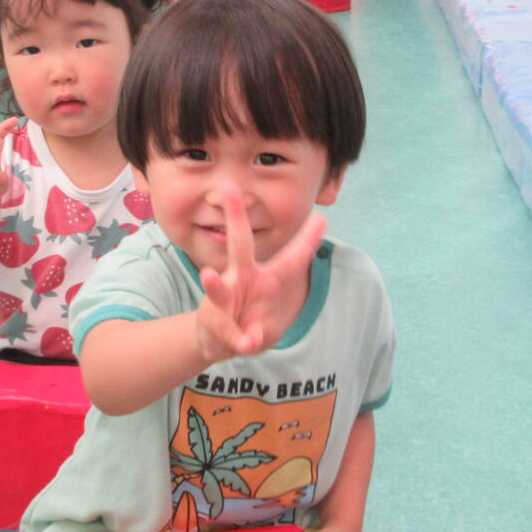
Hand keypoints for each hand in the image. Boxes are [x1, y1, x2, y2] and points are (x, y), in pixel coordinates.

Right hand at [193, 190, 327, 360]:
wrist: (219, 343)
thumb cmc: (250, 322)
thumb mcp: (272, 319)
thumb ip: (274, 311)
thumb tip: (258, 326)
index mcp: (268, 278)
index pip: (291, 257)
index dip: (307, 239)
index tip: (322, 217)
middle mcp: (244, 278)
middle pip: (239, 244)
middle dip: (235, 216)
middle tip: (227, 188)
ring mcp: (226, 297)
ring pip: (218, 285)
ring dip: (215, 283)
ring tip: (209, 276)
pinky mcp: (214, 319)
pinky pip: (226, 328)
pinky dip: (238, 337)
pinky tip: (246, 343)